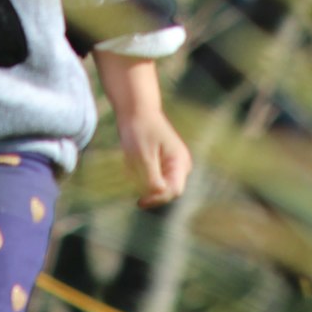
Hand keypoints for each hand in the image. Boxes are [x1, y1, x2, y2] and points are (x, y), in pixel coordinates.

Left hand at [93, 50, 191, 207]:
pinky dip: (139, 174)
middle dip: (147, 186)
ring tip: (131, 161)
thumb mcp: (143, 155)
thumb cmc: (139, 130)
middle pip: (165, 190)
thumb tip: (159, 194)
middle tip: (132, 172)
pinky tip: (132, 160)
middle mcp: (180, 165)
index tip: (139, 201)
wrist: (136, 110)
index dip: (157, 199)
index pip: (173, 191)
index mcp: (180, 161)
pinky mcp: (162, 164)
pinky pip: (150, 178)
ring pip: (155, 186)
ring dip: (141, 179)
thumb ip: (152, 177)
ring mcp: (172, 165)